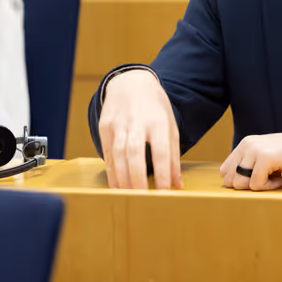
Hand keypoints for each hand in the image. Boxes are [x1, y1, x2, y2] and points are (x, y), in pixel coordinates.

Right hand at [98, 69, 182, 189]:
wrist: (130, 82)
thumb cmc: (154, 107)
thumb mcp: (170, 126)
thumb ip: (173, 156)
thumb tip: (177, 184)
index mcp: (158, 121)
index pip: (161, 151)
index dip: (162, 173)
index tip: (164, 192)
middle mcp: (137, 121)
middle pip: (135, 153)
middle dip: (137, 178)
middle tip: (142, 199)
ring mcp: (118, 123)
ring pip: (118, 154)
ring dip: (122, 178)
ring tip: (128, 196)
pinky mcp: (104, 125)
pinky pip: (106, 152)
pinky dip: (111, 171)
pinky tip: (116, 185)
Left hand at [219, 128, 281, 190]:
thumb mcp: (269, 155)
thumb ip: (251, 164)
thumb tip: (234, 184)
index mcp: (245, 144)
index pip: (225, 171)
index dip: (241, 182)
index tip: (261, 177)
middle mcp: (247, 144)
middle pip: (230, 180)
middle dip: (248, 185)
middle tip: (268, 179)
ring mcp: (255, 150)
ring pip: (240, 184)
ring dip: (259, 187)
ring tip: (276, 177)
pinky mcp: (265, 158)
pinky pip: (256, 185)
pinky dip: (270, 187)